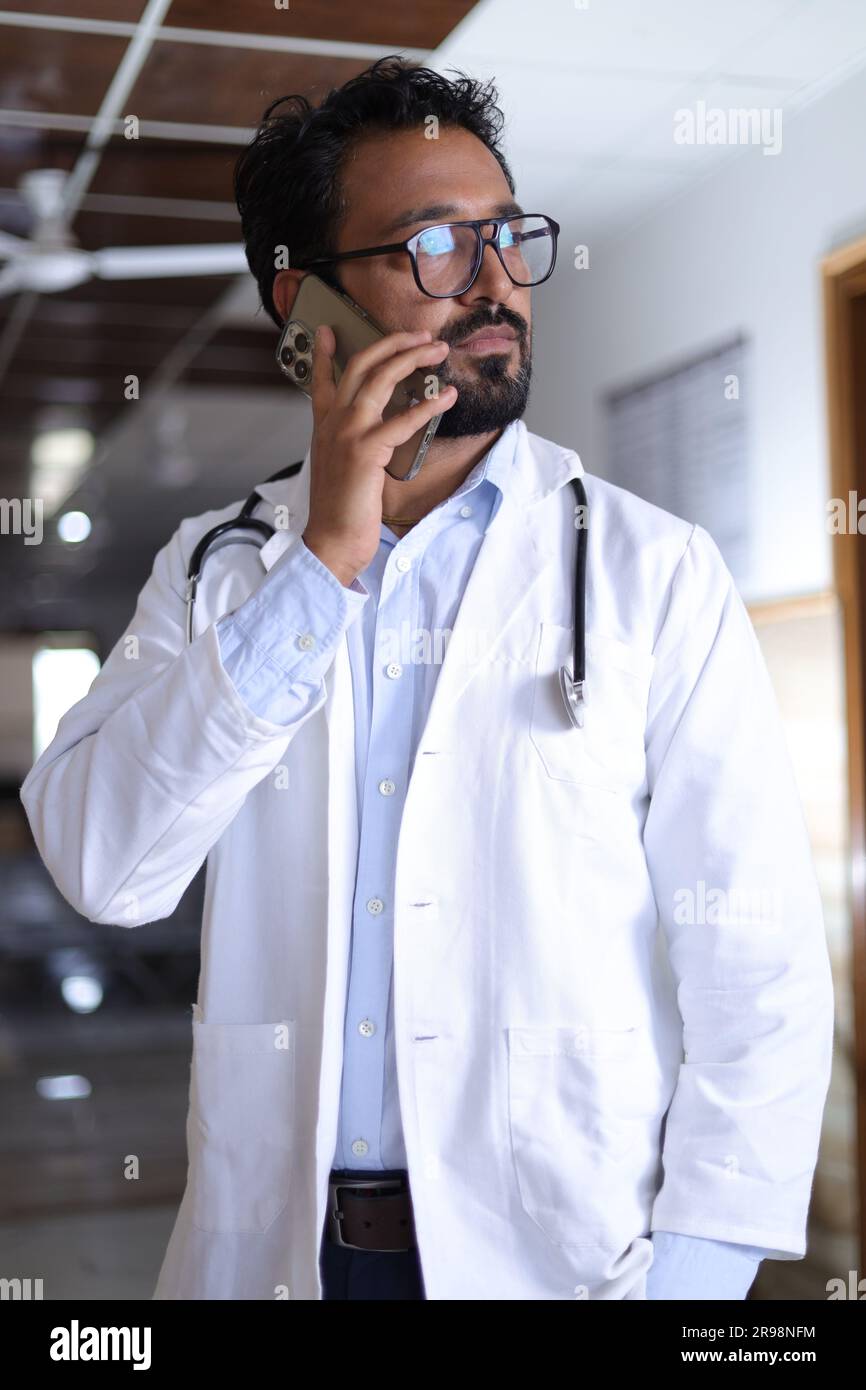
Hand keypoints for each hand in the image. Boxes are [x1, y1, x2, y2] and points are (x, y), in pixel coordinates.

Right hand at [301, 324, 456, 585]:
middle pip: (360, 365)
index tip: (329, 330)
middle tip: (418, 335)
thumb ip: (350, 445)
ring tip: (436, 350)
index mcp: (324, 427)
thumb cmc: (339, 511)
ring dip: (412, 358)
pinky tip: (446, 397)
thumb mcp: (339, 469)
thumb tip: (374, 435)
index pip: (321, 380)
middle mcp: (333, 423)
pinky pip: (403, 419)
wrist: (331, 540)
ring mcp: (348, 433)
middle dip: (392, 343)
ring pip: (381, 378)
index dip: (324, 352)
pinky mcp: (366, 450)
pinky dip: (429, 405)